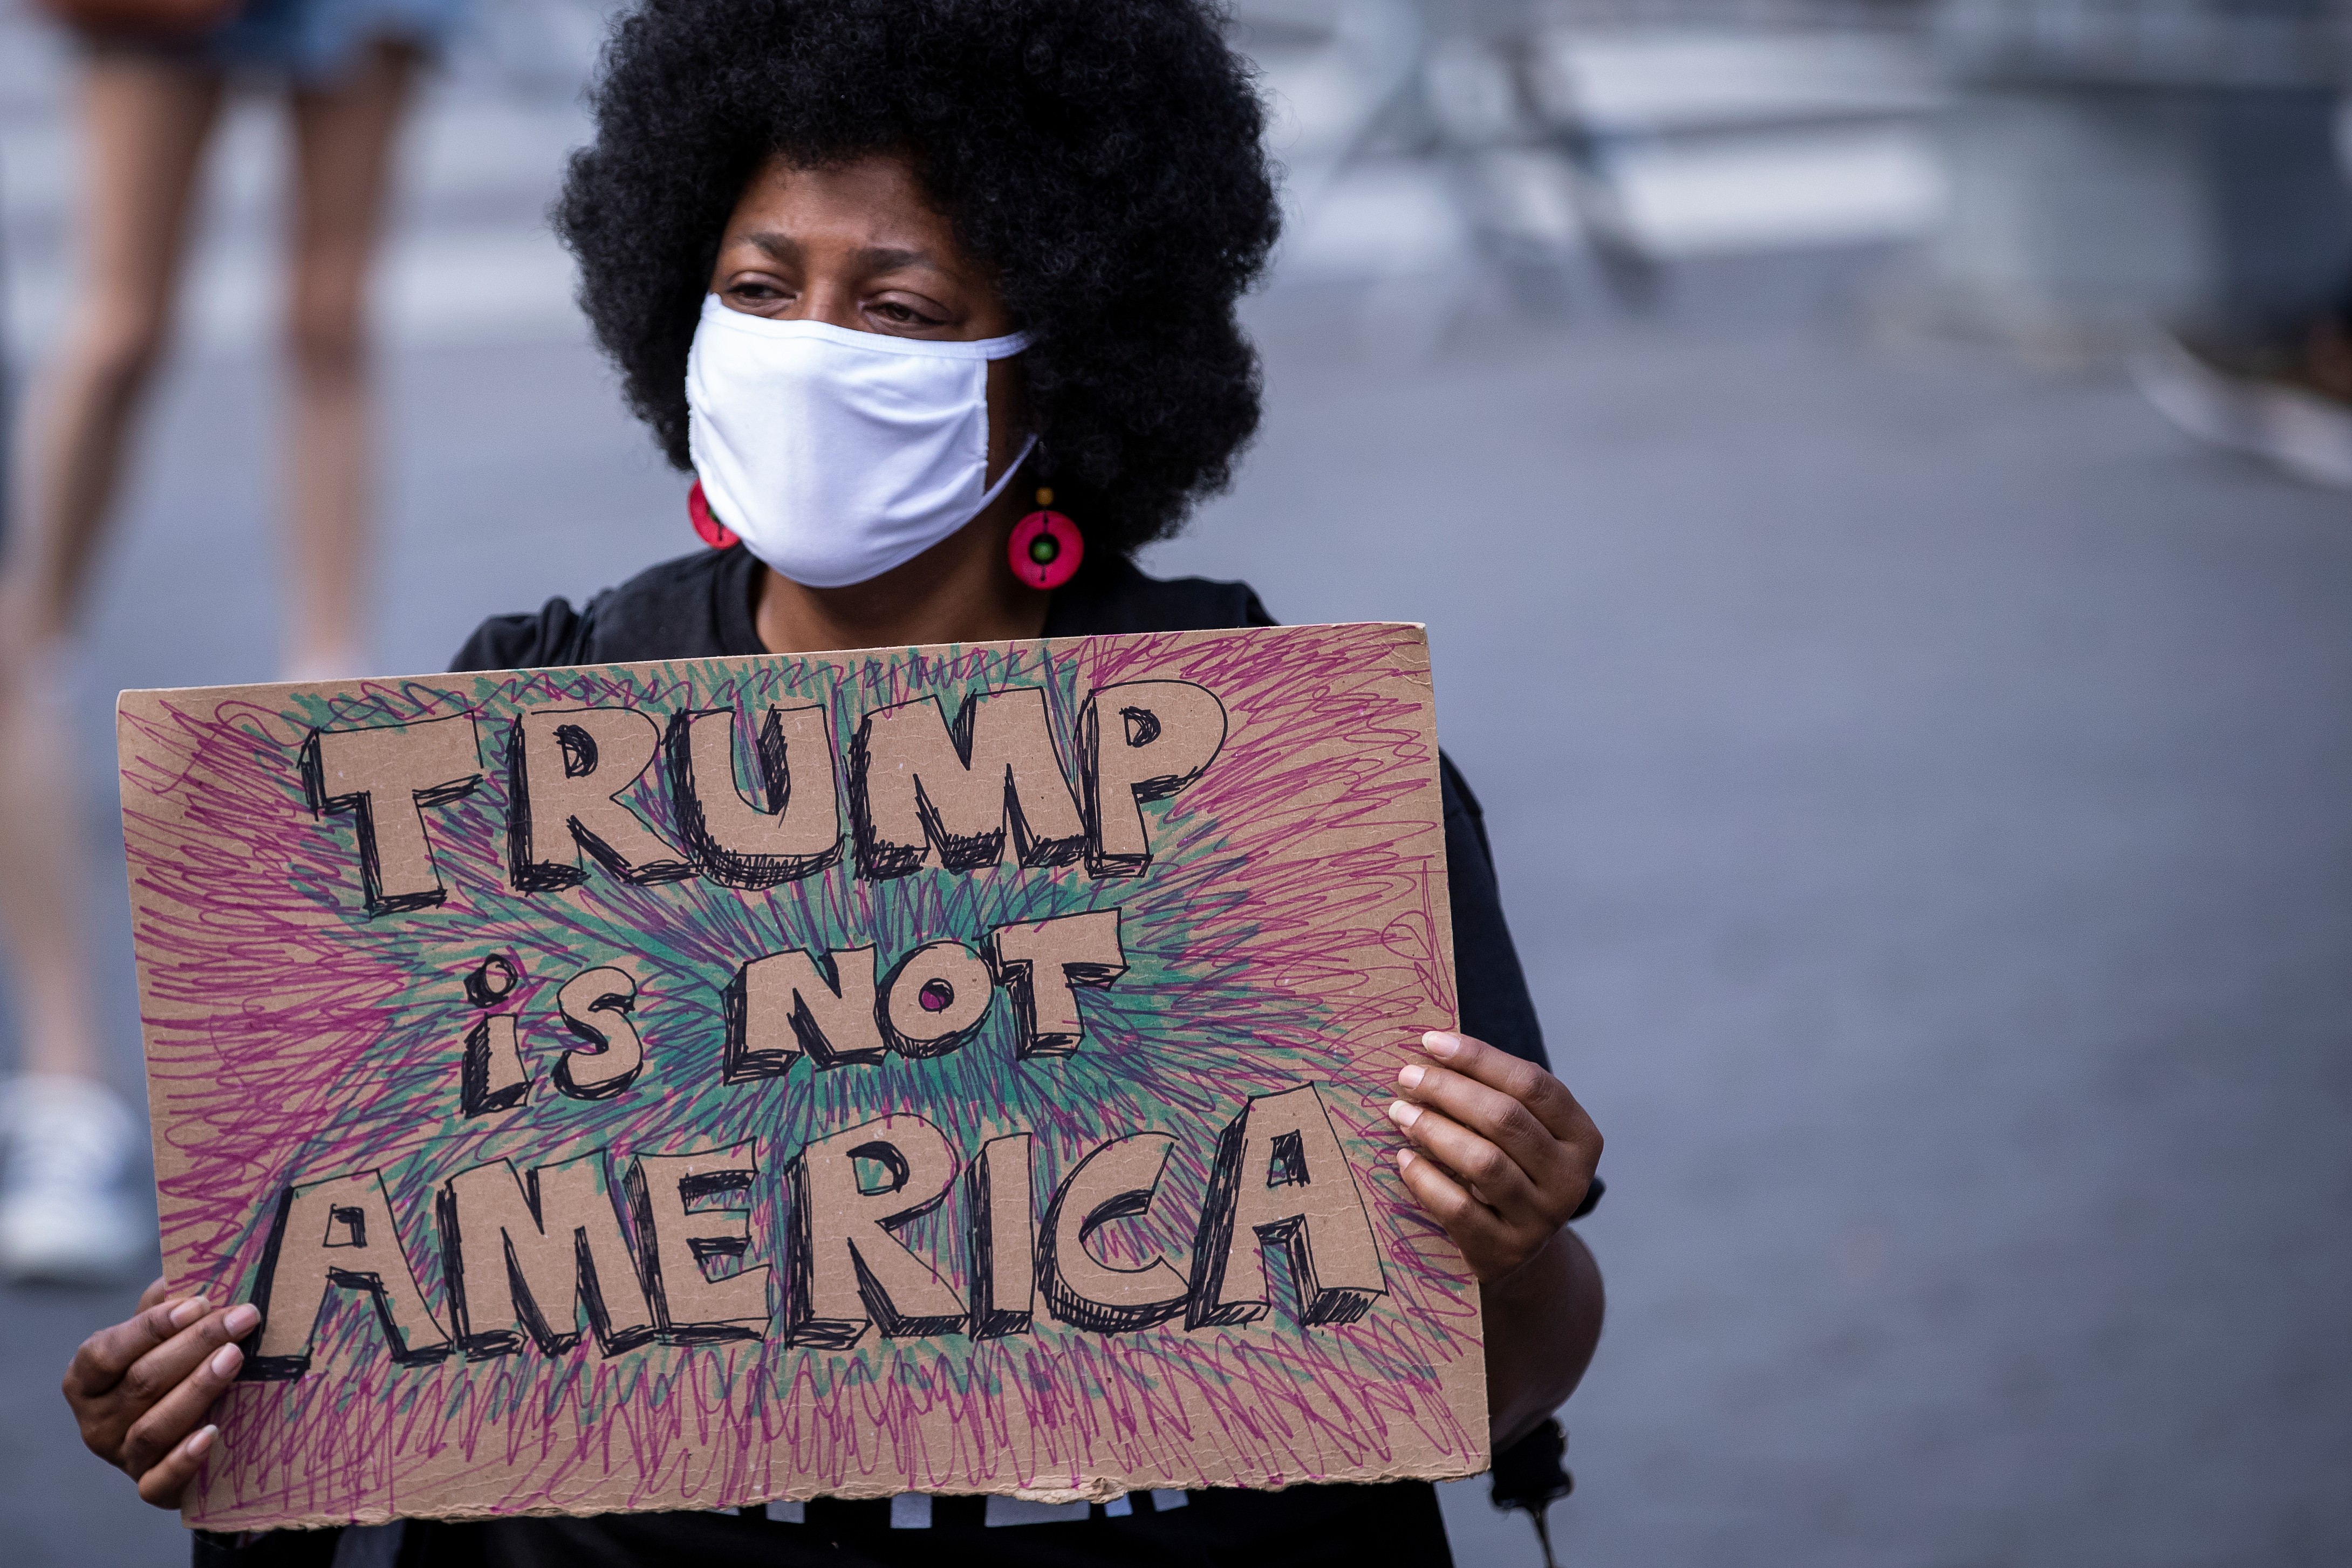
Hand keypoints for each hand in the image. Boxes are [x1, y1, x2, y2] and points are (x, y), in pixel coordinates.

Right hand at [63, 1276, 256, 1506]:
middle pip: (141, 1382)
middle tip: (243, 1318)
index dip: (151, 1327)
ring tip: (235, 1357)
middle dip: (195, 1346)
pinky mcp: (151, 1488)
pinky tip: (214, 1432)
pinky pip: (160, 1480)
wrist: (182, 1435)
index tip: (201, 1302)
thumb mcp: (159, 1339)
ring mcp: (121, 1458)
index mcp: (87, 1380)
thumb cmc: (169, 1372)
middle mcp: (97, 1422)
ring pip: (154, 1427)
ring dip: (197, 1389)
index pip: (106, 1352)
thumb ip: (165, 1309)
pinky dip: (185, 1458)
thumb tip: (181, 1274)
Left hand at [1387, 1030, 1601, 1282]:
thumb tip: (1433, 1047)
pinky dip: (1425, 1178)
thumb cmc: (1509, 1170)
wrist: (1514, 1252)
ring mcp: (1541, 1220)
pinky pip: (1459, 1208)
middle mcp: (1571, 1180)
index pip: (1532, 1084)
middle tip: (1406, 1077)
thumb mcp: (1519, 1133)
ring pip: (1483, 1162)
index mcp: (1582, 1137)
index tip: (1429, 1041)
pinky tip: (1403, 1158)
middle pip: (1505, 1119)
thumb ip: (1493, 1093)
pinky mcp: (1506, 1252)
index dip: (1479, 1058)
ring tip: (1400, 1112)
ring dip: (1433, 1130)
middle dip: (1448, 1090)